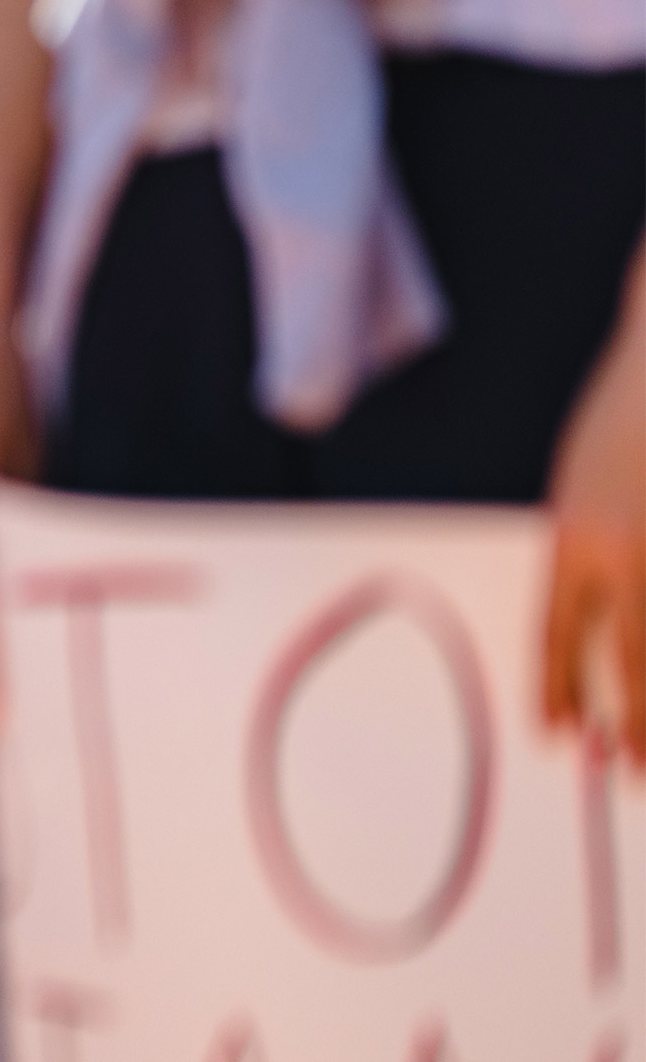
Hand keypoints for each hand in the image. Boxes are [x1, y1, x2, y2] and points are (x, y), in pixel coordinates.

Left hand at [540, 276, 645, 763]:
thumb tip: (596, 622)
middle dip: (633, 720)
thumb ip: (589, 549)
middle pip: (633, 659)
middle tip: (630, 768)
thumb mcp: (584, 483)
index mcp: (579, 537)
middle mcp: (632, 554)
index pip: (560, 631)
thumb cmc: (627, 420)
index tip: (555, 732)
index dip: (558, 685)